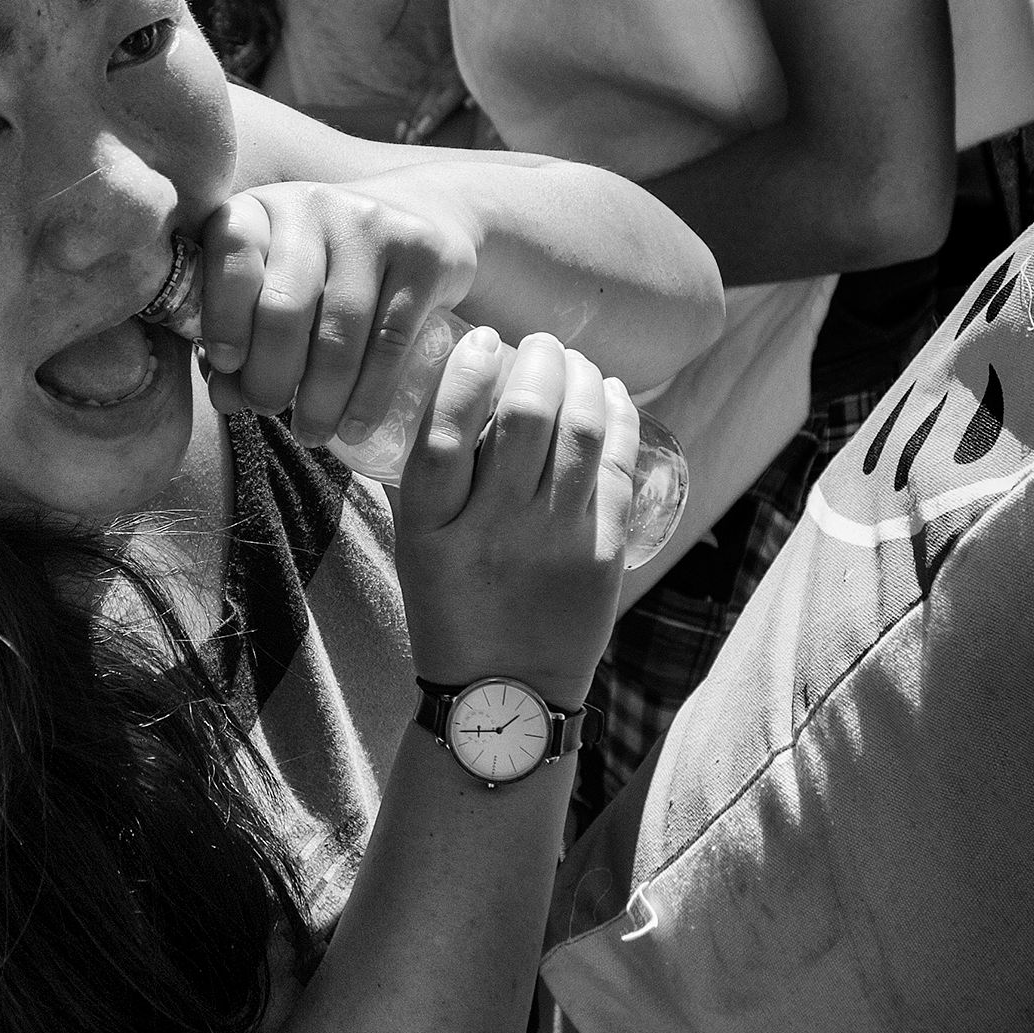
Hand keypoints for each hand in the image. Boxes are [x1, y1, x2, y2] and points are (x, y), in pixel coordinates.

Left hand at [194, 180, 479, 448]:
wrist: (420, 216)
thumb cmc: (324, 266)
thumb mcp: (274, 279)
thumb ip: (241, 334)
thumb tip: (226, 398)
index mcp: (260, 208)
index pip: (232, 253)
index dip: (223, 316)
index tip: (225, 367)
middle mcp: (313, 206)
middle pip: (285, 304)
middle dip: (270, 373)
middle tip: (268, 410)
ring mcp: (372, 226)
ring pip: (340, 330)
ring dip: (321, 397)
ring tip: (312, 433)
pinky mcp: (423, 255)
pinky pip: (390, 341)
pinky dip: (369, 395)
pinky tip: (354, 427)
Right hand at [392, 331, 640, 708]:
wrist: (507, 695)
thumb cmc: (453, 608)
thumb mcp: (416, 545)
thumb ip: (431, 475)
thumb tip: (460, 382)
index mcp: (430, 531)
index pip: (442, 435)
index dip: (465, 374)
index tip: (480, 337)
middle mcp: (492, 532)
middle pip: (524, 419)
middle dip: (537, 361)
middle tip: (536, 344)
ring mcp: (554, 543)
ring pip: (579, 432)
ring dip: (581, 379)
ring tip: (572, 363)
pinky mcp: (603, 554)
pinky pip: (616, 466)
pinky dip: (617, 416)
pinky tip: (609, 394)